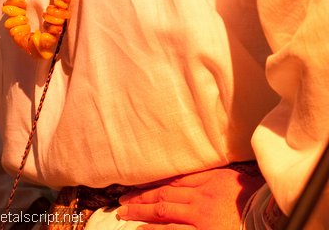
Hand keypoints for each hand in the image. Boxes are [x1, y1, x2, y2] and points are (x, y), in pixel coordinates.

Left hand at [115, 167, 263, 229]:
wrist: (269, 216)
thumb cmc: (254, 199)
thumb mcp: (232, 179)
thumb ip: (210, 176)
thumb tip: (190, 174)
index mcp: (208, 179)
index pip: (173, 180)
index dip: (153, 183)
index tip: (137, 185)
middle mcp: (200, 196)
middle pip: (164, 195)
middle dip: (141, 198)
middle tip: (121, 200)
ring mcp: (200, 217)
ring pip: (164, 213)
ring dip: (141, 213)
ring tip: (123, 214)